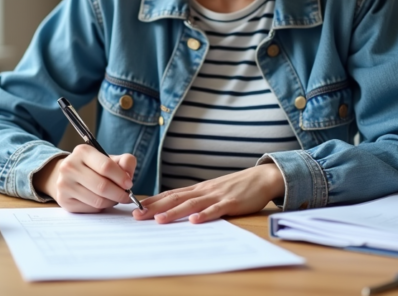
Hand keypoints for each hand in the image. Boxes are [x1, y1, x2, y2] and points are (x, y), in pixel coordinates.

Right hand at [33, 144, 136, 212]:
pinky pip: (90, 208)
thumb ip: (125, 161)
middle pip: (102, 186)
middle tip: (126, 196)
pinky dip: (101, 207)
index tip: (129, 184)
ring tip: (115, 198)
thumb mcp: (110, 158)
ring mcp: (64, 184)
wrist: (69, 174)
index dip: (121, 177)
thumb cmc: (94, 166)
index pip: (106, 166)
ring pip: (97, 200)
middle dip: (119, 194)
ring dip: (112, 202)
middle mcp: (70, 166)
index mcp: (82, 151)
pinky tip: (103, 201)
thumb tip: (128, 176)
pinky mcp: (63, 200)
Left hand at [133, 163, 283, 223]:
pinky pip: (216, 210)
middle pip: (175, 198)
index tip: (135, 207)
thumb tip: (179, 208)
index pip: (171, 194)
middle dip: (155, 207)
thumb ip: (198, 198)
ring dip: (174, 212)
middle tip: (137, 215)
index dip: (153, 201)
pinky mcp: (231, 202)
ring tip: (159, 220)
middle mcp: (204, 191)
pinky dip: (204, 215)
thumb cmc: (236, 187)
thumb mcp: (213, 191)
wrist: (261, 177)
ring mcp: (217, 196)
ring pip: (191, 204)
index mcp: (198, 189)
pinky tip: (194, 220)